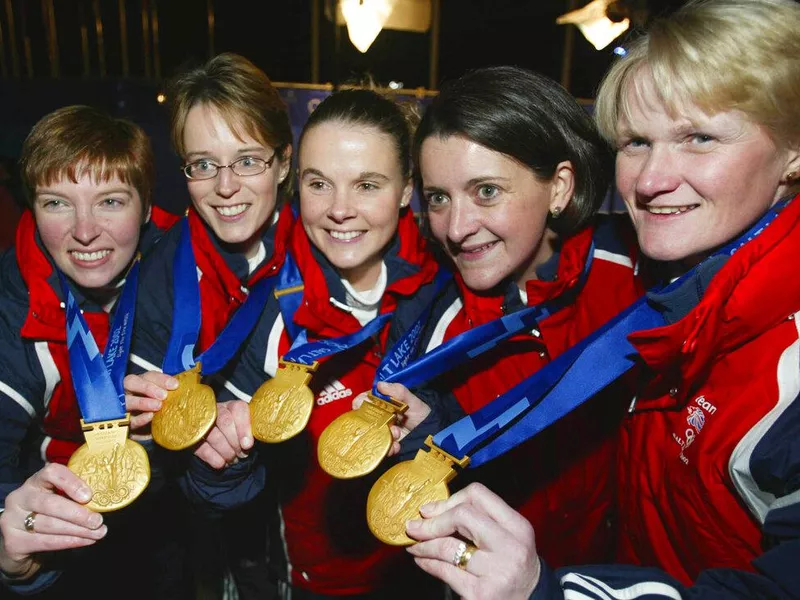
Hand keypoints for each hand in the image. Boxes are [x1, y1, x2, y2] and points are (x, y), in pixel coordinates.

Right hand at [0, 464, 106, 579]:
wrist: (18, 543)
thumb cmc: (46, 516)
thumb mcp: (56, 500)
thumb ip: (73, 497)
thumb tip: (104, 500)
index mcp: (34, 482)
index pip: (51, 473)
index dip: (71, 482)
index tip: (89, 496)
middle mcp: (19, 498)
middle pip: (50, 503)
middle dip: (78, 514)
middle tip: (98, 521)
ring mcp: (12, 520)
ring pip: (49, 525)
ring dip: (78, 530)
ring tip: (98, 533)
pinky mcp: (13, 542)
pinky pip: (45, 542)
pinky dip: (69, 542)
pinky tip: (85, 541)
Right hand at [123, 371, 177, 439]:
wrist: (140, 431)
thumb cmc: (151, 408)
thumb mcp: (159, 399)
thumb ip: (167, 393)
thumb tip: (180, 389)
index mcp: (139, 382)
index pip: (149, 376)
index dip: (161, 379)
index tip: (174, 385)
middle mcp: (127, 391)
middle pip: (131, 382)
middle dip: (147, 387)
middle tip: (163, 395)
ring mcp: (121, 406)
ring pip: (127, 400)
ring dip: (142, 402)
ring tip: (157, 406)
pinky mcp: (122, 422)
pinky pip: (127, 420)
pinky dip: (139, 419)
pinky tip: (149, 417)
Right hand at [194, 401, 252, 469]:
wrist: (220, 438)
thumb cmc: (238, 433)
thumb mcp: (248, 428)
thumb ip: (251, 431)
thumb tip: (249, 444)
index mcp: (233, 406)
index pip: (239, 409)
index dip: (244, 428)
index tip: (247, 445)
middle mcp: (217, 410)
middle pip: (225, 422)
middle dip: (235, 442)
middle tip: (241, 454)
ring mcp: (203, 423)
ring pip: (214, 436)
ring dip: (226, 452)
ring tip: (233, 459)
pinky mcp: (194, 438)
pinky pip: (203, 449)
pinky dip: (215, 459)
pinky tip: (222, 463)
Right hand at [351, 382, 430, 455]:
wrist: (431, 431)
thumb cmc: (420, 412)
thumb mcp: (411, 400)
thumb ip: (398, 391)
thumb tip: (380, 385)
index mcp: (380, 404)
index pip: (363, 401)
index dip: (359, 404)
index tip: (360, 407)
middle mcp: (378, 417)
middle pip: (364, 421)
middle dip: (374, 423)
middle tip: (389, 424)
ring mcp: (381, 432)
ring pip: (371, 435)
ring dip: (382, 436)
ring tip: (398, 434)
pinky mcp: (386, 444)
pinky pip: (381, 448)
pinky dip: (387, 448)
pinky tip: (397, 446)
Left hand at [405, 483, 540, 599]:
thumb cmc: (512, 568)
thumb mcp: (507, 539)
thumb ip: (480, 522)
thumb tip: (433, 511)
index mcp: (517, 526)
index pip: (479, 495)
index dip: (449, 500)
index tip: (432, 509)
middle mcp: (510, 547)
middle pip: (463, 515)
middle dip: (433, 521)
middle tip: (415, 526)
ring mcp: (496, 571)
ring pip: (448, 546)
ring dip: (423, 544)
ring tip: (414, 544)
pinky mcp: (481, 594)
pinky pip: (445, 571)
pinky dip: (427, 563)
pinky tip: (421, 560)